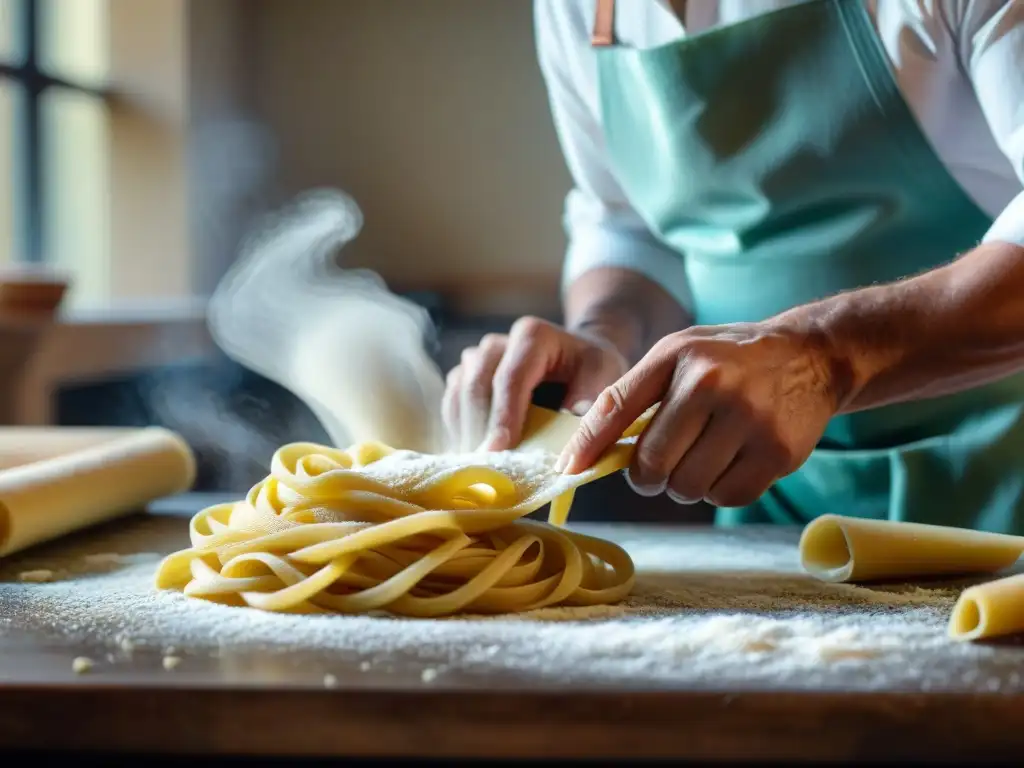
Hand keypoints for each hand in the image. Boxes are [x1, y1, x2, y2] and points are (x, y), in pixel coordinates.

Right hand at [442, 316, 629, 452]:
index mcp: (532, 336)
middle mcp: (498, 343)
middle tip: (482, 467)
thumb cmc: (590, 370)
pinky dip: (458, 430)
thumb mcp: (603, 376)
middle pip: (476, 385)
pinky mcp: (465, 376)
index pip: (510, 378)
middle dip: (478, 428)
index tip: (498, 450)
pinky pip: (451, 403)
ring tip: (475, 466)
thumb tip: (569, 428)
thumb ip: (590, 400)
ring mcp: (477, 358)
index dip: (502, 416)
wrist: (576, 357)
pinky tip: (470, 455)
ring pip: (458, 393)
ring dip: (464, 431)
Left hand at [558, 322, 841, 507]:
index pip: (617, 408)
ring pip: (688, 488)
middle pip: (652, 464)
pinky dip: (719, 492)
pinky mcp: (778, 452)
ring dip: (684, 486)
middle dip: (647, 476)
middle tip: (657, 469)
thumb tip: (584, 447)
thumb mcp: (678, 353)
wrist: (811, 357)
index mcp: (679, 357)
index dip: (588, 446)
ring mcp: (749, 420)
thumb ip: (633, 393)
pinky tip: (727, 465)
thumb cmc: (728, 360)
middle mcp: (713, 385)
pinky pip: (726, 498)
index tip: (569, 469)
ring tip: (698, 460)